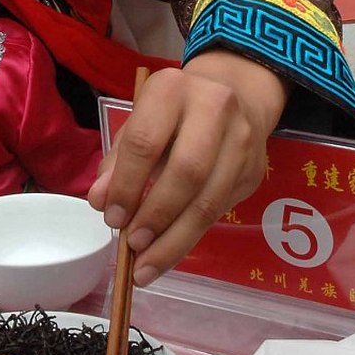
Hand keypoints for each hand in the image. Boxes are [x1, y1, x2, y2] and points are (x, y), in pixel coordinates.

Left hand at [89, 51, 287, 283]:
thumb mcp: (138, 123)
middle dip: (156, 215)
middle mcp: (213, 109)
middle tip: (133, 245)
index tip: (112, 218)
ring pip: (210, 199)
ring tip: (148, 264)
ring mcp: (241, 139)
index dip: (127, 185)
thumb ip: (117, 162)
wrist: (233, 94)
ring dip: (176, 239)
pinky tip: (170, 251)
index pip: (145, 143)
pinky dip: (193, 235)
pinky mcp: (255, 168)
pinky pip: (222, 209)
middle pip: (186, 173)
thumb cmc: (171, 113)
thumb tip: (99, 202)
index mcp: (171, 90)